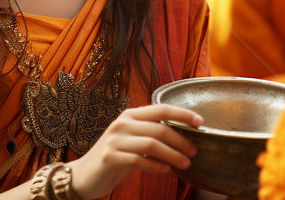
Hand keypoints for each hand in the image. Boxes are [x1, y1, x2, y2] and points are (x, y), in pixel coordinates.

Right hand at [67, 104, 202, 199]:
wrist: (84, 175)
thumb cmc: (114, 157)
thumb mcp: (131, 140)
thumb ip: (150, 134)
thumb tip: (182, 137)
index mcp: (129, 115)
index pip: (161, 109)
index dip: (182, 114)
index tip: (200, 122)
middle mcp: (122, 124)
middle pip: (160, 128)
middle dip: (181, 140)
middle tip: (194, 151)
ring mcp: (115, 140)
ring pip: (152, 144)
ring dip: (173, 155)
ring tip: (185, 164)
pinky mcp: (110, 158)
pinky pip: (140, 161)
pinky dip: (157, 166)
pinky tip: (166, 170)